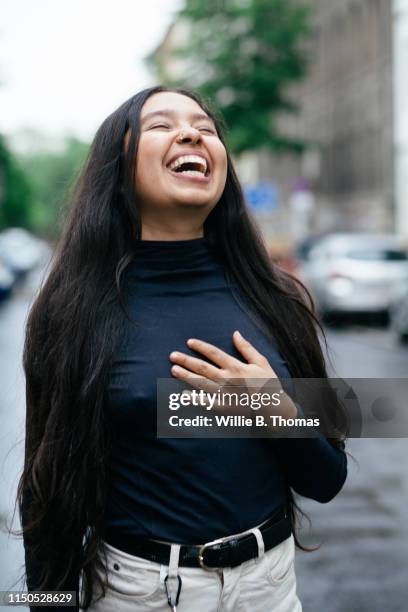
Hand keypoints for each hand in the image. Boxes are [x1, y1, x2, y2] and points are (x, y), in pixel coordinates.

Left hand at [169, 330, 296, 417]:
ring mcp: (224, 393)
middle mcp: (228, 379)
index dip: (201, 346)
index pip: (214, 353)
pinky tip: (182, 396)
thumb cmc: (268, 383)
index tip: (189, 342)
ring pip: (201, 383)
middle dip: (186, 360)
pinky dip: (194, 400)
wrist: (274, 408)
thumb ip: (247, 348)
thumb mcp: (261, 362)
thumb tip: (235, 333)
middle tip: (172, 356)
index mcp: (236, 366)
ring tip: (173, 370)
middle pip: (203, 367)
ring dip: (186, 376)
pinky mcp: (224, 407)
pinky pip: (206, 403)